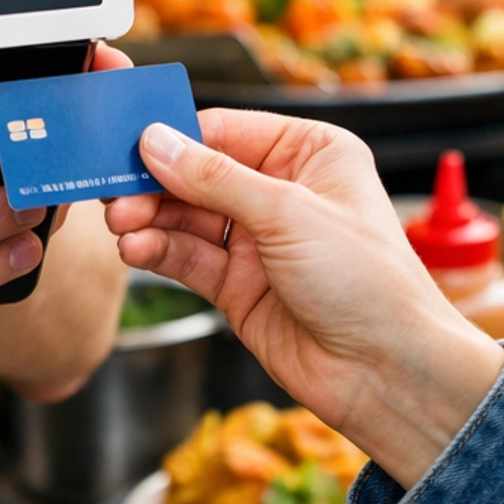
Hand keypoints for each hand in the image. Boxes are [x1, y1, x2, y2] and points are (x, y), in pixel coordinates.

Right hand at [106, 109, 502, 490]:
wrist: (389, 373)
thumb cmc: (371, 283)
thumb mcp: (288, 214)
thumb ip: (215, 179)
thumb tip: (157, 142)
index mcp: (310, 153)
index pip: (224, 130)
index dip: (174, 137)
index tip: (127, 144)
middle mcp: (282, 192)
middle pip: (197, 174)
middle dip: (154, 183)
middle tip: (114, 192)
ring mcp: (259, 241)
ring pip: (186, 217)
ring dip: (149, 220)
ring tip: (121, 225)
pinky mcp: (240, 286)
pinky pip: (188, 258)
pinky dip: (158, 252)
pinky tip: (136, 250)